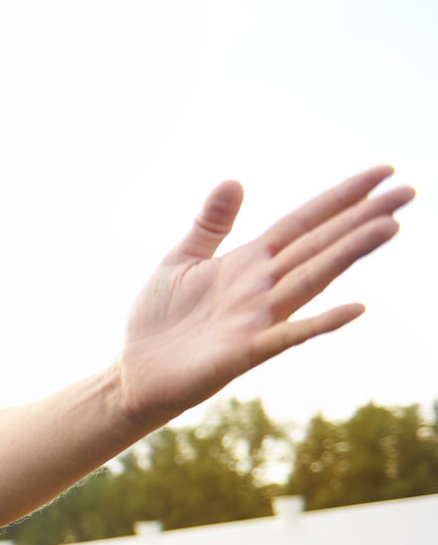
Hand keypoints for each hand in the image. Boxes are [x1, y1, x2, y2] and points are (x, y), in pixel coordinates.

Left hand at [115, 166, 412, 424]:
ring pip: (312, 279)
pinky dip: (321, 322)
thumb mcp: (181, 261)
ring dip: (349, 253)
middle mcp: (261, 287)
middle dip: (361, 219)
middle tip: (408, 191)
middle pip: (319, 245)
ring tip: (390, 225)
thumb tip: (233, 180)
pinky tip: (357, 308)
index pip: (304, 222)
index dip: (341, 198)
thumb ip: (210, 224)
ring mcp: (257, 319)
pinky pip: (289, 335)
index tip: (383, 173)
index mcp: (248, 261)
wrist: (134, 371)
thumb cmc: (159, 319)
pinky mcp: (245, 351)